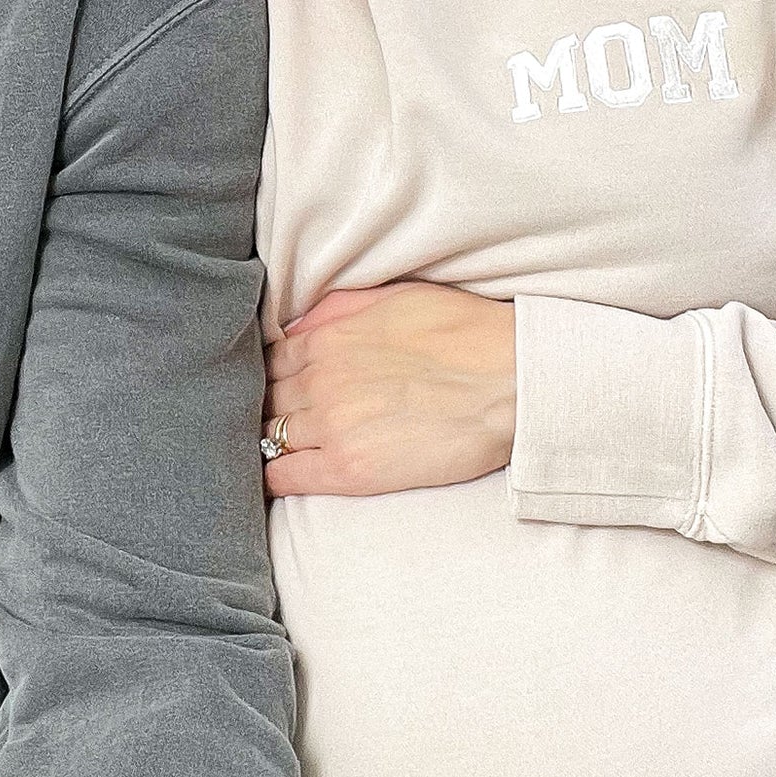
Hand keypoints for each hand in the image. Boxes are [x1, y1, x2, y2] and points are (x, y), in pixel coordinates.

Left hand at [264, 281, 516, 497]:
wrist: (510, 380)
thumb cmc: (462, 333)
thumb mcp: (393, 299)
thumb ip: (336, 310)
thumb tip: (295, 326)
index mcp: (326, 338)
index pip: (269, 360)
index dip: (271, 375)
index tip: (279, 388)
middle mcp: (318, 380)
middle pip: (265, 398)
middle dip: (267, 408)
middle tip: (280, 420)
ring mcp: (330, 425)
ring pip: (267, 436)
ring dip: (268, 441)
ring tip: (280, 450)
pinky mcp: (349, 469)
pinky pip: (283, 477)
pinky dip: (272, 477)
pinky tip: (279, 477)